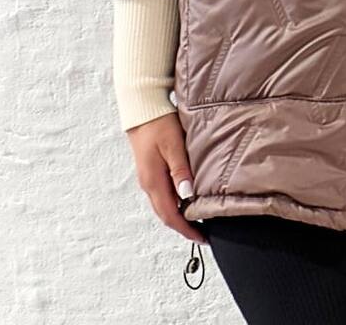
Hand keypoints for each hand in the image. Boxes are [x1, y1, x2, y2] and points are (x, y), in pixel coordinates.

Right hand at [125, 111, 206, 245]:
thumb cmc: (158, 123)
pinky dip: (175, 202)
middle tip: (202, 233)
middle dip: (183, 226)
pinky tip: (187, 197)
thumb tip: (187, 197)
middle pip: (166, 214)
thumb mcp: (173, 146)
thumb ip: (180, 171)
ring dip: (179, 215)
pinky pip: (162, 193)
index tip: (202, 238)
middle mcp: (148, 183)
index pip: (170, 215)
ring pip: (164, 204)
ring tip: (198, 218)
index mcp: (153, 181)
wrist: (142, 108)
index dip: (186, 229)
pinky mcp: (150, 170)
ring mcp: (148, 177)